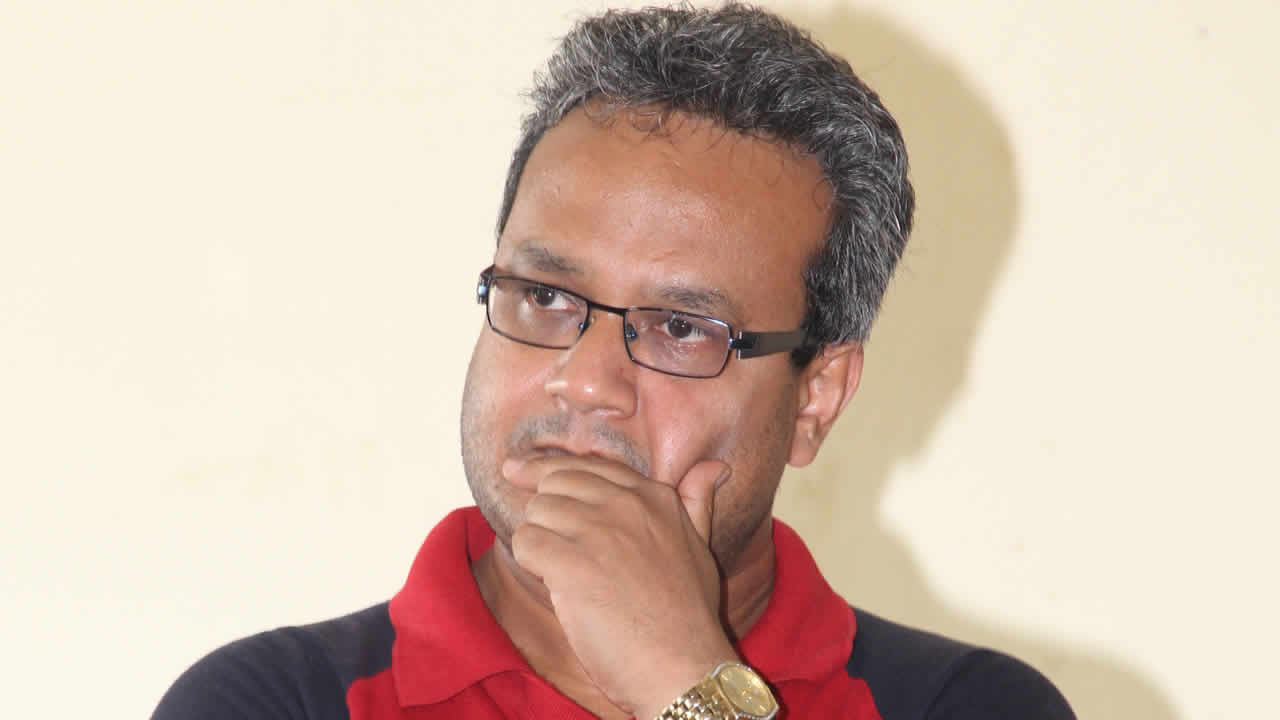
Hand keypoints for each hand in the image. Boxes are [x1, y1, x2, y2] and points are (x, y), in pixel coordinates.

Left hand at [505, 454, 735, 717]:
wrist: (682, 666)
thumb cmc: (689, 614)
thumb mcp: (700, 547)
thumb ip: (697, 502)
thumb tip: (715, 465)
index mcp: (655, 496)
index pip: (587, 466)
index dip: (546, 470)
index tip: (516, 472)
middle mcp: (626, 503)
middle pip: (554, 484)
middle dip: (545, 514)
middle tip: (554, 549)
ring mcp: (599, 530)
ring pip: (536, 512)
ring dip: (539, 543)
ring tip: (565, 576)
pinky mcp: (572, 562)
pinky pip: (526, 542)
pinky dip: (530, 564)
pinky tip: (554, 585)